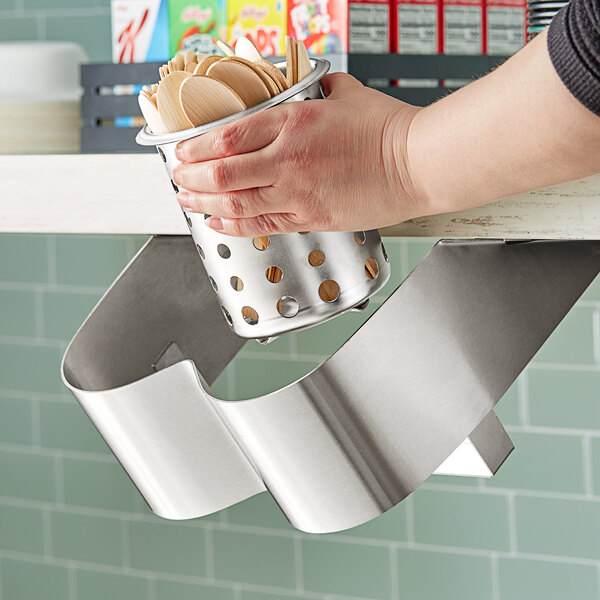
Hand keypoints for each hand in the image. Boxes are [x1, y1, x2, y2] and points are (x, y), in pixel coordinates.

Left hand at [172, 73, 424, 236]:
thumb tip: (305, 88)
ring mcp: (297, 195)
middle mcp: (287, 161)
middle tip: (177, 179)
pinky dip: (234, 225)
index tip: (181, 151)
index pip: (226, 137)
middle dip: (190, 178)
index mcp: (292, 123)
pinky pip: (262, 225)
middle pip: (220, 174)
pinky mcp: (311, 219)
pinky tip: (218, 222)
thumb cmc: (387, 129)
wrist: (418, 165)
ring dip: (203, 203)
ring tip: (187, 202)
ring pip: (235, 204)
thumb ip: (315, 90)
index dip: (194, 147)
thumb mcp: (345, 94)